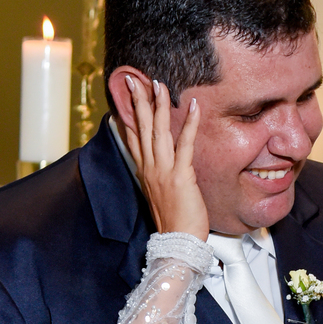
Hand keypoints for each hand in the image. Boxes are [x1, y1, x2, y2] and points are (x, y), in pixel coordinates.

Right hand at [123, 75, 208, 239]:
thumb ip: (158, 176)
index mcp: (144, 172)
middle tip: (136, 79)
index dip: (130, 114)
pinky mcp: (180, 176)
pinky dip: (189, 123)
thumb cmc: (174, 222)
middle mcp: (149, 169)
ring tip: (159, 85)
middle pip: (141, 129)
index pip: (133, 137)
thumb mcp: (160, 195)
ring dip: (159, 106)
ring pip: (158, 132)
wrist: (177, 243)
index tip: (129, 96)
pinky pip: (184, 144)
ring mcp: (163, 171)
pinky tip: (193, 106)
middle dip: (138, 102)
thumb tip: (159, 163)